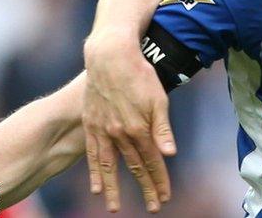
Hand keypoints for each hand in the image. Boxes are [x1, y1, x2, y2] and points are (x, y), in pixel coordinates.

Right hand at [83, 33, 174, 212]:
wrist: (110, 58)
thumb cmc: (140, 75)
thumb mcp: (159, 99)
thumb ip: (162, 129)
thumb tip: (169, 154)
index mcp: (139, 128)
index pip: (153, 161)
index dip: (160, 180)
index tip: (165, 196)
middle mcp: (120, 134)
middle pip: (135, 167)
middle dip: (145, 188)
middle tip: (153, 207)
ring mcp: (103, 131)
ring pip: (110, 166)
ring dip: (114, 189)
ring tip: (115, 208)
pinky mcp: (91, 125)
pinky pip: (92, 155)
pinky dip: (95, 172)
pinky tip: (96, 187)